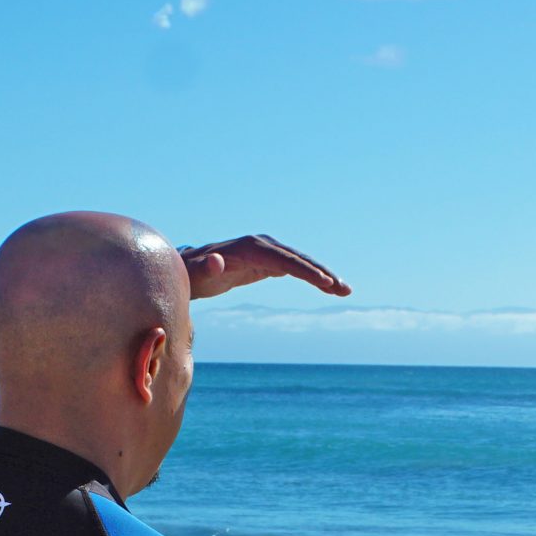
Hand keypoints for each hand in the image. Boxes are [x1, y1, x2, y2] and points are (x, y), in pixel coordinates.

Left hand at [180, 234, 351, 300]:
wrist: (190, 268)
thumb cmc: (192, 273)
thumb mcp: (195, 274)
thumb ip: (205, 268)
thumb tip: (216, 261)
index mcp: (250, 247)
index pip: (283, 260)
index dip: (305, 271)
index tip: (325, 283)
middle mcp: (262, 245)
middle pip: (298, 259)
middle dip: (322, 273)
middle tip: (344, 289)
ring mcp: (267, 251)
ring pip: (301, 263)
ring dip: (323, 276)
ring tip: (345, 291)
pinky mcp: (268, 261)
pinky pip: (295, 268)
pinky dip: (313, 277)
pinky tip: (328, 288)